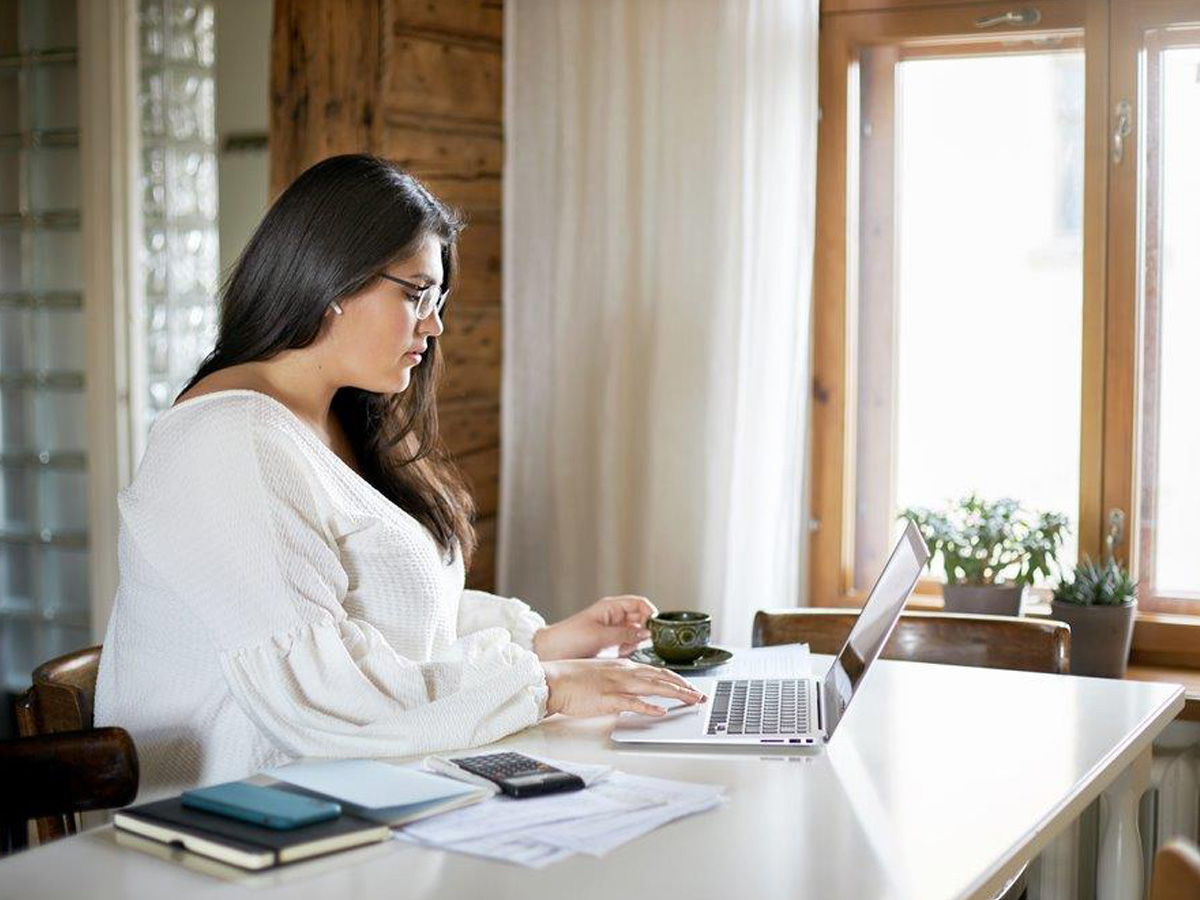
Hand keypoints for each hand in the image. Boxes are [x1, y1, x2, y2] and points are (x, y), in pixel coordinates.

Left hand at [533, 595, 656, 660]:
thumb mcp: (600, 635)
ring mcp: (614, 632)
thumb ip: (625, 634)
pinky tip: (618, 654)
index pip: (639, 603)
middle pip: (641, 618)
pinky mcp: (611, 646)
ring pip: (637, 633)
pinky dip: (628, 650)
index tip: (654, 626)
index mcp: (611, 607)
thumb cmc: (570, 638)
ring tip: (622, 648)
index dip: (650, 612)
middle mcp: (615, 618)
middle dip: (644, 630)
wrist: (551, 653)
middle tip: (641, 641)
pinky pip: (628, 645)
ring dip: (635, 641)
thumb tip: (646, 633)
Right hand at [541, 658, 706, 716]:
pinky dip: (649, 708)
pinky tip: (662, 712)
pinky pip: (633, 703)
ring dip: (676, 694)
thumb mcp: (601, 673)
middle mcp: (624, 672)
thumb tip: (630, 691)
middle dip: (684, 687)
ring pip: (654, 687)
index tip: (689, 687)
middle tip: (700, 696)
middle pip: (661, 678)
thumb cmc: (572, 678)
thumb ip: (618, 680)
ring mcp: (617, 684)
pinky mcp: (608, 699)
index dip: (675, 679)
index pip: (656, 671)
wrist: (553, 680)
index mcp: (622, 666)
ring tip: (692, 701)